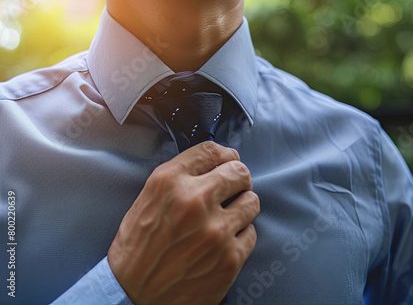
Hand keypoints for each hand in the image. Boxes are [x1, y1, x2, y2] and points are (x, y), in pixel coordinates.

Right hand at [108, 142, 259, 304]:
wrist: (132, 295)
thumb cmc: (137, 248)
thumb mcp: (147, 199)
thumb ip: (179, 177)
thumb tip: (213, 164)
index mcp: (169, 182)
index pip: (212, 150)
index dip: (224, 154)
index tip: (227, 161)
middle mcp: (194, 201)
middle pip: (239, 171)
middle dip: (238, 178)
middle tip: (232, 189)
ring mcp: (215, 231)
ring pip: (252, 201)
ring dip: (242, 206)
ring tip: (227, 217)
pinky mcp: (230, 257)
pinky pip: (251, 233)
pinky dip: (240, 236)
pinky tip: (223, 242)